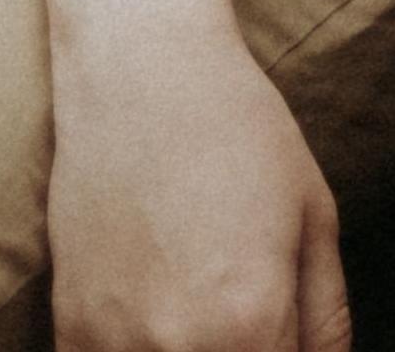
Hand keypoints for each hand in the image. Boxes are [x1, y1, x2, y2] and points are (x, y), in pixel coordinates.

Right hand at [48, 19, 347, 351]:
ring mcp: (115, 346)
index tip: (283, 333)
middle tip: (246, 312)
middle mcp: (180, 349)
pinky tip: (155, 318)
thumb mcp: (314, 215)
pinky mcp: (69, 332)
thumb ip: (326, 316)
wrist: (141, 71)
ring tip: (201, 303)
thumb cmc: (240, 130)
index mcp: (253, 324)